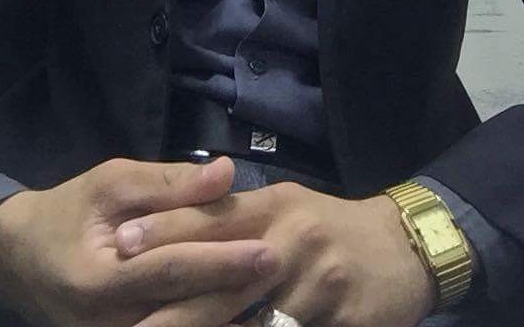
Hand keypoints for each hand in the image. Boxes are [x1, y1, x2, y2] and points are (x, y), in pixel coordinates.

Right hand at [0, 156, 277, 326]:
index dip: (220, 261)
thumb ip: (170, 183)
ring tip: (278, 296)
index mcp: (99, 281)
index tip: (267, 249)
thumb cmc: (71, 210)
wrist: (20, 259)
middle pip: (183, 313)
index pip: (171, 271)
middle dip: (236, 293)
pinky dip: (210, 324)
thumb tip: (227, 173)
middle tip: (284, 270)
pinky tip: (246, 313)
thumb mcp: (114, 182)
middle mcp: (106, 326)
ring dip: (229, 316)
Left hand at [114, 180, 436, 326]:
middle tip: (130, 323)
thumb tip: (170, 231)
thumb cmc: (332, 229)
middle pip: (222, 280)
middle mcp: (293, 241)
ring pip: (253, 324)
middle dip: (172, 308)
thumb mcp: (286, 209)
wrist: (406, 248)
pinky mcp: (344, 319)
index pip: (210, 218)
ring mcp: (319, 283)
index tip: (117, 245)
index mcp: (274, 208)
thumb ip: (236, 219)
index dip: (164, 232)